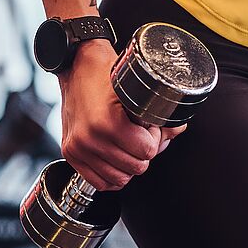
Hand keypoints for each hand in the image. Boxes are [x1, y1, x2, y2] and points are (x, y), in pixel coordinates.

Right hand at [58, 40, 185, 190]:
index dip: (154, 140)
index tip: (148, 128)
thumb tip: (176, 130)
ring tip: (126, 145)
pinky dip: (111, 175)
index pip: (147, 152)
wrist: (76, 66)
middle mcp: (89, 138)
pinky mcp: (71, 153)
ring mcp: (78, 148)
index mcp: (106, 123)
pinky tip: (115, 158)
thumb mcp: (136, 88)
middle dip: (142, 153)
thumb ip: (161, 112)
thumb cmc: (104, 73)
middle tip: (138, 136)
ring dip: (127, 165)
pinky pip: (99, 182)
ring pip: (118, 179)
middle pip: (135, 168)